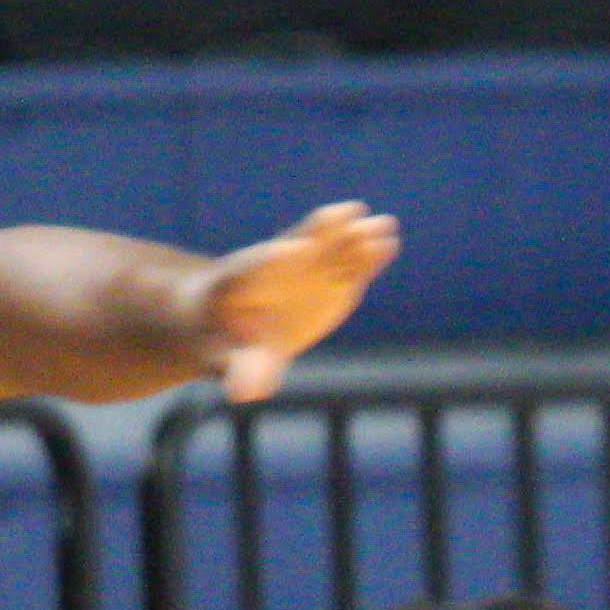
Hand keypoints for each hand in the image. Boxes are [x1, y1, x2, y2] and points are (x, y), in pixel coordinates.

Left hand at [194, 202, 400, 402]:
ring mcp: (303, 270)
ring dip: (351, 237)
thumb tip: (245, 393)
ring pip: (326, 249)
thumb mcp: (226, 360)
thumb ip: (241, 371)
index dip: (273, 258)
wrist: (225, 320)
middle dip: (319, 233)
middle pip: (296, 245)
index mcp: (237, 284)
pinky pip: (347, 263)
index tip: (294, 247)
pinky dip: (365, 254)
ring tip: (382, 225)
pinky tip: (388, 241)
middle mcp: (273, 269)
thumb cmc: (221, 343)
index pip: (254, 266)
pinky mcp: (327, 279)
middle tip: (340, 216)